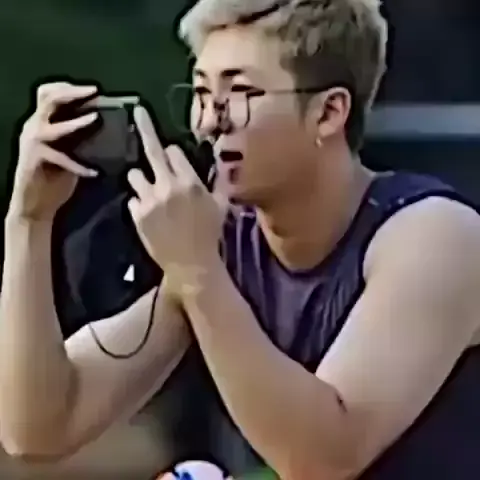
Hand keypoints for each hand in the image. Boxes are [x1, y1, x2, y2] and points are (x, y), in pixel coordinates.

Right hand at [8, 81, 98, 221]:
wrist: (37, 206)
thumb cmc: (57, 178)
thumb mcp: (72, 152)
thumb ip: (83, 137)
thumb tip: (111, 127)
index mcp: (42, 122)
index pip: (50, 93)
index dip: (70, 87)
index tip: (94, 89)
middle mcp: (34, 127)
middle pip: (48, 98)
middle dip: (72, 93)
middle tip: (95, 91)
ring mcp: (32, 143)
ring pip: (51, 126)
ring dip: (75, 122)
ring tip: (95, 119)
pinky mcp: (34, 161)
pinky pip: (60, 159)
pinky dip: (79, 166)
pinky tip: (94, 172)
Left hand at [127, 106, 225, 286]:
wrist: (191, 264)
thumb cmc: (210, 234)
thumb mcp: (221, 205)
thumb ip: (218, 181)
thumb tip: (220, 161)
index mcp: (190, 181)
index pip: (174, 151)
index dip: (173, 155)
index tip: (173, 158)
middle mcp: (168, 186)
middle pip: (153, 150)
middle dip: (144, 127)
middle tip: (137, 111)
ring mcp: (150, 200)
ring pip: (135, 174)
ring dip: (142, 179)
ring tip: (151, 192)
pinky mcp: (137, 215)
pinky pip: (134, 199)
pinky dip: (141, 203)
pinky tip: (152, 216)